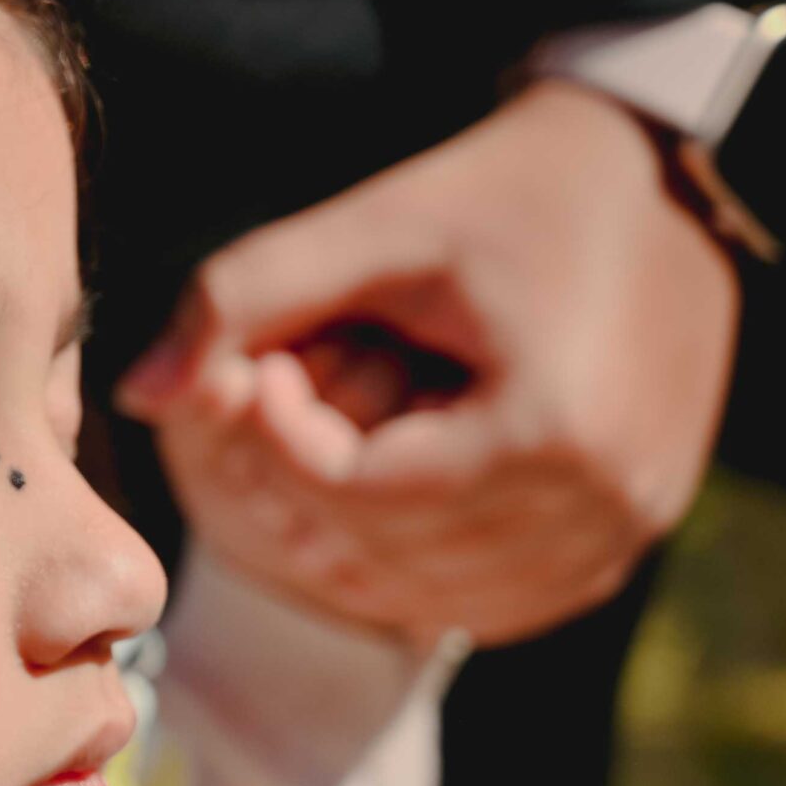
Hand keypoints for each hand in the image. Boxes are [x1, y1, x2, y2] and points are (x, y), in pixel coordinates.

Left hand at [115, 80, 741, 648]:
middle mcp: (605, 497)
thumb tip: (135, 394)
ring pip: (435, 595)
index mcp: (550, 422)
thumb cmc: (500, 193)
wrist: (650, 182)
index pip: (360, 490)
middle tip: (280, 404)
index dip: (282, 439)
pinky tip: (375, 501)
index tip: (265, 367)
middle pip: (392, 553)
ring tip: (327, 441)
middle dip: (306, 489)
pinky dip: (417, 572)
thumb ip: (241, 297)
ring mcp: (628, 529)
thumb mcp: (371, 223)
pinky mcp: (630, 539)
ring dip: (351, 540)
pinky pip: (493, 603)